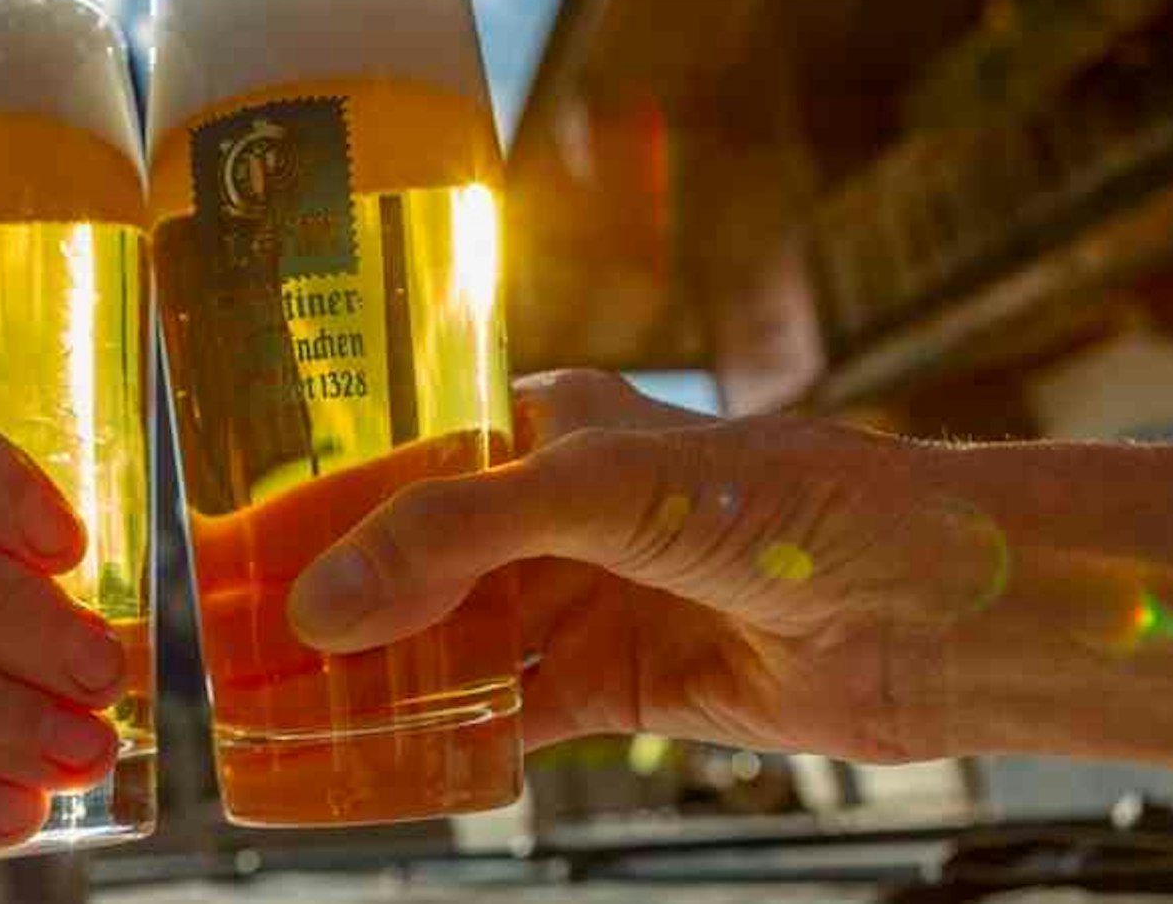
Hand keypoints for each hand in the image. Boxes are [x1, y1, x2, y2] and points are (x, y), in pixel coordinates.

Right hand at [287, 370, 1005, 763]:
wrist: (925, 608)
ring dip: (388, 669)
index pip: (411, 449)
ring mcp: (589, 595)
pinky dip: (453, 732)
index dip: (330, 492)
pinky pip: (512, 709)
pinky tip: (391, 751)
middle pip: (423, 553)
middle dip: (346, 595)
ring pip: (458, 636)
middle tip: (253, 636)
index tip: (247, 536)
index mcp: (553, 422)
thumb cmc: (783, 499)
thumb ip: (453, 536)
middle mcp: (563, 507)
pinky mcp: (619, 680)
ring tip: (296, 702)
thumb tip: (321, 604)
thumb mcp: (596, 488)